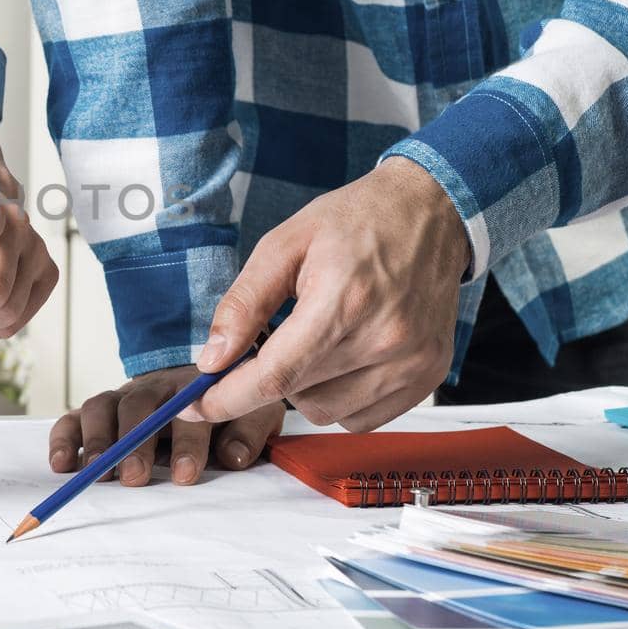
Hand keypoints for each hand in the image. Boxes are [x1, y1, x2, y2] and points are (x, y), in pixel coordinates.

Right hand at [50, 367, 284, 486]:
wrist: (208, 387)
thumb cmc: (230, 410)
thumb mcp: (255, 415)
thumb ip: (247, 434)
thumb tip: (233, 458)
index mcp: (195, 388)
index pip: (189, 409)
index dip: (186, 441)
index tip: (186, 474)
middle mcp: (154, 388)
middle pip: (138, 406)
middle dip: (134, 442)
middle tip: (135, 477)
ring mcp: (123, 398)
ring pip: (102, 406)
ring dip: (97, 440)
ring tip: (97, 473)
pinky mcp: (100, 413)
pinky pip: (74, 418)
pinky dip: (64, 438)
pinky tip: (61, 464)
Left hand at [189, 157, 467, 432]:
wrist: (431, 211)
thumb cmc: (357, 220)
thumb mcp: (284, 245)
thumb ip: (244, 304)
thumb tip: (212, 358)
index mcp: (343, 302)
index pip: (275, 376)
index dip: (227, 398)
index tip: (196, 404)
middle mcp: (384, 340)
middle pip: (297, 397)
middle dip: (264, 380)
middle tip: (264, 344)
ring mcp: (412, 363)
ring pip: (328, 413)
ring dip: (303, 390)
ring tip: (311, 342)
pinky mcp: (428, 376)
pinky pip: (364, 417)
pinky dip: (339, 399)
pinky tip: (340, 359)